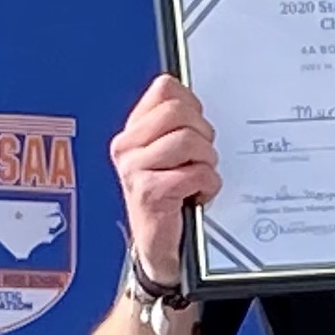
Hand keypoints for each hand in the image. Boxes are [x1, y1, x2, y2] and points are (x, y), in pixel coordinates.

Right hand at [108, 73, 218, 287]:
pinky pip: (196, 173)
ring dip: (206, 162)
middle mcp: (127, 147)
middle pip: (179, 111)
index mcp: (133, 131)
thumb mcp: (169, 155)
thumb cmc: (170, 198)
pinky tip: (196, 196)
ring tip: (197, 178)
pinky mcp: (148, 191)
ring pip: (189, 140)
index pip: (165, 89)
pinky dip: (208, 185)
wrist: (159, 245)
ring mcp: (134, 169)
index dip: (191, 106)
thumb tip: (191, 98)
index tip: (194, 128)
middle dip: (202, 134)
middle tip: (200, 157)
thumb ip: (176, 124)